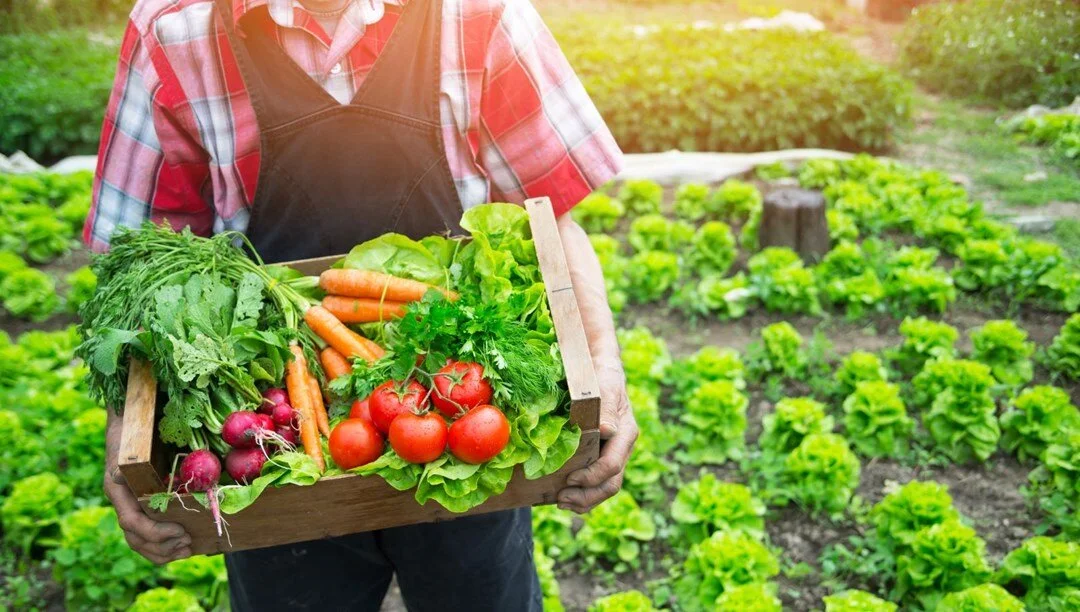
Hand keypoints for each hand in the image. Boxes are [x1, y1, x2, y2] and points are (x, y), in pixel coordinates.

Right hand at [104, 412, 191, 563]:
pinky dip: (161, 542)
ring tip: (187, 550)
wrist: (126, 417)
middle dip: (161, 546)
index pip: (131, 523)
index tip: (180, 532)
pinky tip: (181, 545)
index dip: (155, 532)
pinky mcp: (139, 502)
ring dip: (162, 550)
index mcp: (117, 489)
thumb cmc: (135, 427)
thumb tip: (142, 472)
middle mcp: (121, 500)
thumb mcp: (135, 441)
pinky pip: (146, 530)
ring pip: (138, 539)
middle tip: (188, 545)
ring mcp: (128, 503)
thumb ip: (137, 460)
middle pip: (135, 537)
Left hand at [557, 362, 636, 513]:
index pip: (612, 466)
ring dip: (583, 500)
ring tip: (561, 502)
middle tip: (562, 499)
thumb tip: (607, 431)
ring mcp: (611, 453)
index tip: (569, 479)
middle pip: (610, 484)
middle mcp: (620, 448)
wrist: (598, 370)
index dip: (591, 477)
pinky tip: (562, 496)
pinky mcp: (599, 455)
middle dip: (587, 496)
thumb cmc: (601, 377)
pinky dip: (581, 493)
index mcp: (625, 434)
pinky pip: (595, 482)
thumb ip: (607, 408)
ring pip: (604, 487)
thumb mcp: (605, 387)